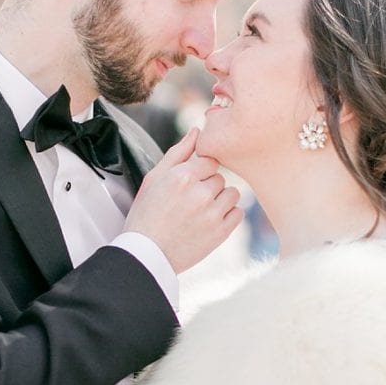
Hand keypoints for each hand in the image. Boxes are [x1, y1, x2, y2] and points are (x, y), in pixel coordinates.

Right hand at [122, 129, 242, 272]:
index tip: (189, 185)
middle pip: (220, 178)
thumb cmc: (147, 214)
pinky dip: (228, 216)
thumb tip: (198, 130)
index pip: (210, 161)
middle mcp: (200, 193)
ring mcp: (212, 214)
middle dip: (208, 187)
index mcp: (182, 176)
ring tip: (201, 212)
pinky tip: (210, 222)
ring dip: (221, 200)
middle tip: (189, 202)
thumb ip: (178, 153)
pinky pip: (238, 213)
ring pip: (232, 193)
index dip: (200, 172)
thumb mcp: (154, 178)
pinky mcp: (221, 232)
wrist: (146, 254)